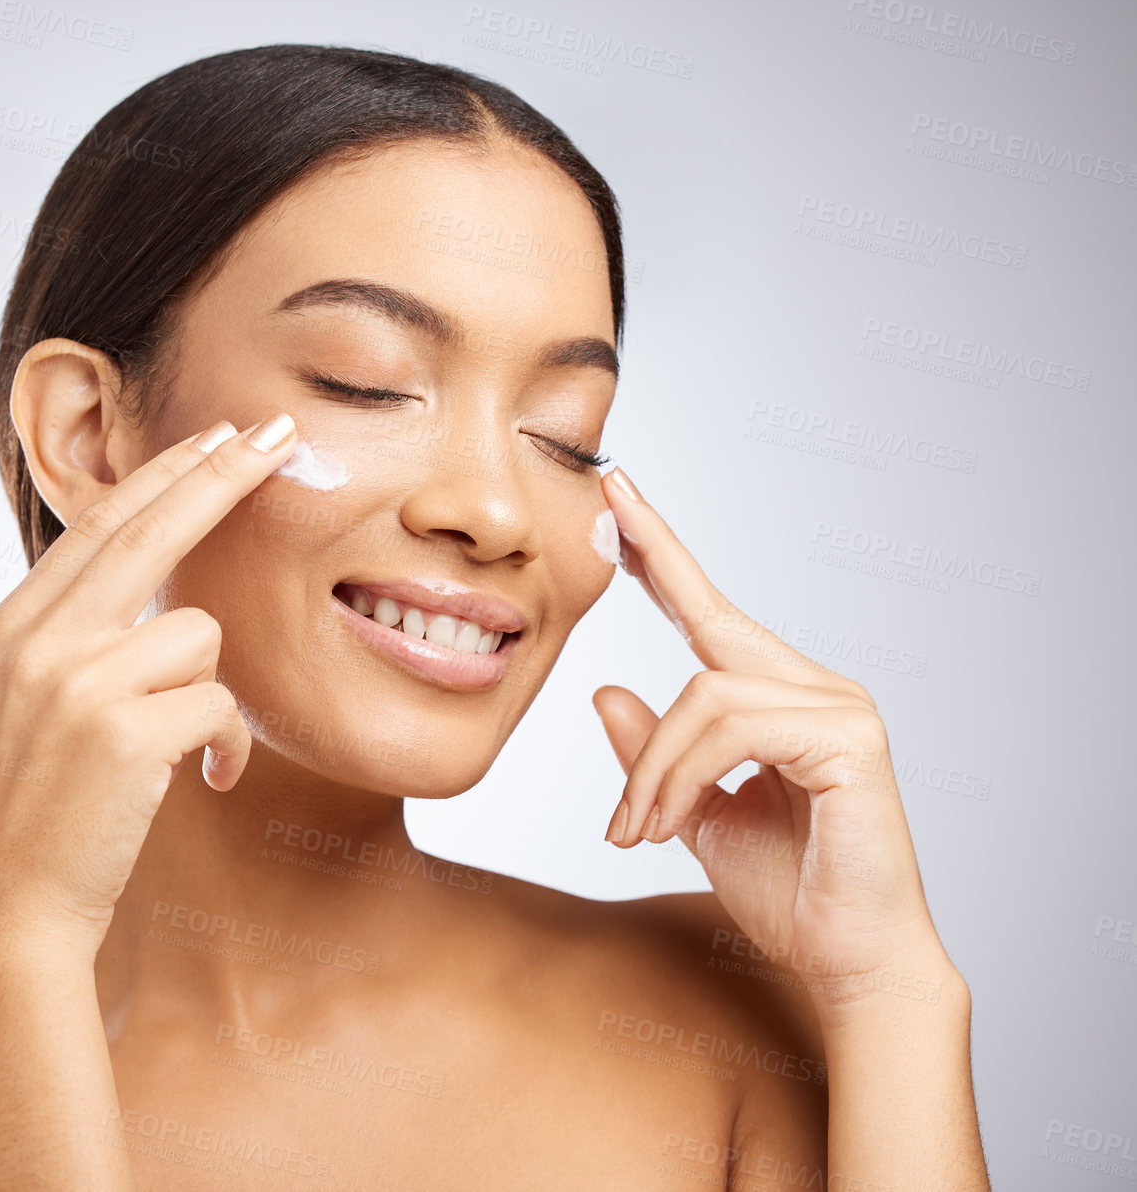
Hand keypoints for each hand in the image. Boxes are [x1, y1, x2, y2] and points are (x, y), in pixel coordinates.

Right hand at [0, 413, 299, 961]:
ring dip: (212, 693)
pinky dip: (229, 745)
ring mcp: (76, 682)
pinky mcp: (122, 731)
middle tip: (279, 435)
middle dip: (221, 473)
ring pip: (199, 634)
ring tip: (190, 752)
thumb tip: (137, 601)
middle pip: (147, 529)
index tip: (212, 438)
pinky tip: (206, 782)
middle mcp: (36, 641)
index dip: (163, 475)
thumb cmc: (18, 825)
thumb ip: (62, 647)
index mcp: (8, 631)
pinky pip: (220, 705)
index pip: (99, 527)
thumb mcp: (13, 713)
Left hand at [592, 467, 957, 1015]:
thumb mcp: (693, 815)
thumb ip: (655, 756)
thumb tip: (606, 692)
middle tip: (610, 494)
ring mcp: (839, 707)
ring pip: (704, 695)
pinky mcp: (849, 738)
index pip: (709, 616)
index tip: (620, 503)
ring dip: (654, 770)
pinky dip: (684, 777)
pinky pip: (733, 728)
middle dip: (657, 555)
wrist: (846, 962)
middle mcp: (814, 689)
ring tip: (636, 831)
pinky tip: (669, 825)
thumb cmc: (788, 892)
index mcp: (779, 700)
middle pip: (715, 614)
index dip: (662, 560)